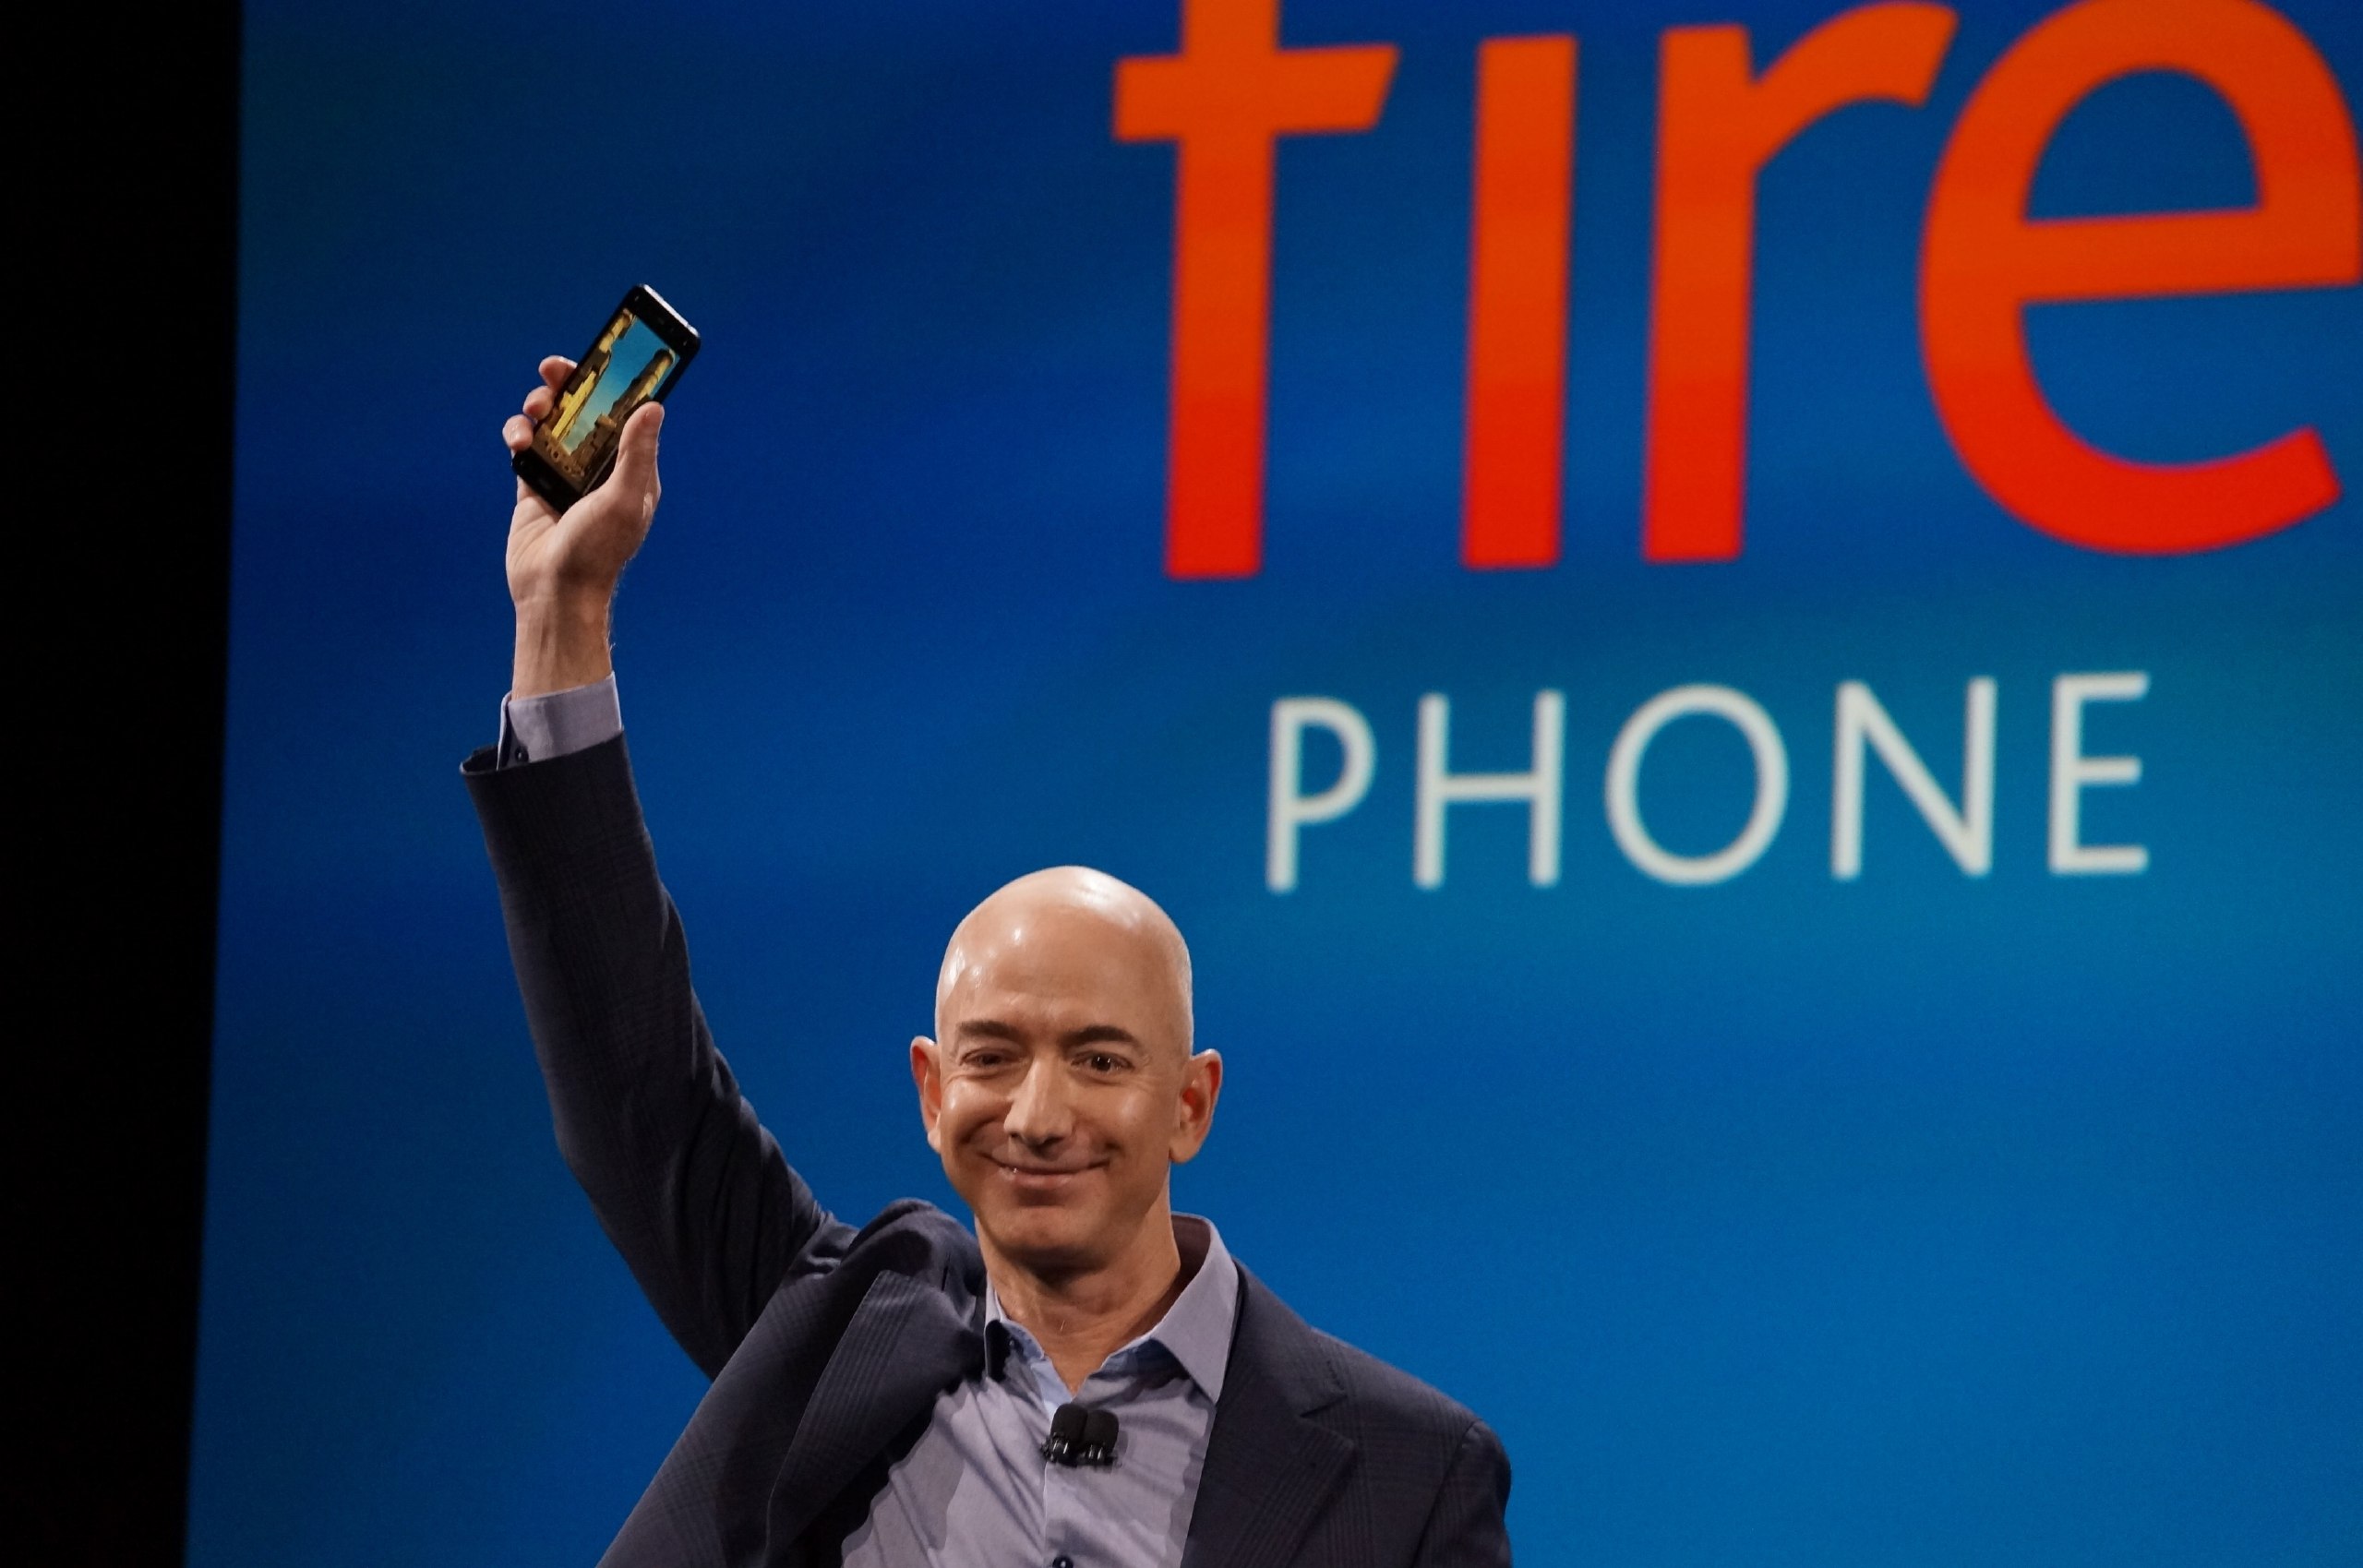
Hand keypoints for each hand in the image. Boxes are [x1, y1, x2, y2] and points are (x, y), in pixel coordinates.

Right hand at [500, 356, 665, 695]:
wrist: (554, 593)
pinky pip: (525, 445)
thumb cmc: (598, 552)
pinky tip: (518, 442)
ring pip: (553, 422)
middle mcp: (599, 468)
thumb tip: (653, 407)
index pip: (627, 415)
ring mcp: (565, 474)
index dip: (617, 384)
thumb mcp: (625, 499)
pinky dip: (518, 434)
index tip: (606, 355)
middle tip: (556, 369)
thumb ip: (637, 453)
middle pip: (586, 410)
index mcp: (630, 468)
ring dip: (541, 407)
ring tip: (536, 410)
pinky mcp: (534, 483)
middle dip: (571, 384)